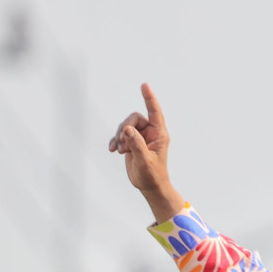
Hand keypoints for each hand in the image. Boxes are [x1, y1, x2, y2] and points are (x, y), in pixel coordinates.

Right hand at [108, 83, 180, 221]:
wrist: (149, 186)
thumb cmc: (152, 175)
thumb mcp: (145, 160)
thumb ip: (136, 144)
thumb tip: (127, 129)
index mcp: (159, 134)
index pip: (154, 112)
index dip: (149, 98)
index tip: (144, 85)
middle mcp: (150, 133)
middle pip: (134, 118)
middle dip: (125, 128)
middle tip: (123, 144)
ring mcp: (140, 137)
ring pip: (125, 126)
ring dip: (119, 136)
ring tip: (120, 150)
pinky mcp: (132, 143)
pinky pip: (120, 135)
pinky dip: (116, 141)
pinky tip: (113, 150)